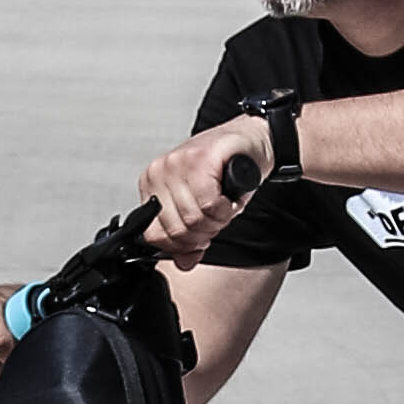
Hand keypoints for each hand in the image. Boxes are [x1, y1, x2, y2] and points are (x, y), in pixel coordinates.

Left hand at [133, 126, 273, 267]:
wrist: (251, 140)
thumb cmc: (225, 170)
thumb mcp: (203, 209)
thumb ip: (190, 238)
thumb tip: (184, 262)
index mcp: (152, 185)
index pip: (155, 235)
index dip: (182, 245)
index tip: (201, 236)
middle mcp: (159, 172)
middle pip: (176, 230)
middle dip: (204, 233)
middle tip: (218, 217)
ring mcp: (176, 163)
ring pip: (193, 219)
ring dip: (218, 220)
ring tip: (224, 204)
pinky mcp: (199, 159)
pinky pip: (209, 204)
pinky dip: (225, 208)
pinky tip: (229, 196)